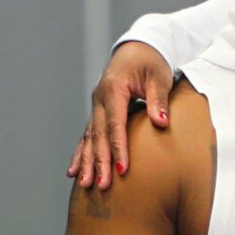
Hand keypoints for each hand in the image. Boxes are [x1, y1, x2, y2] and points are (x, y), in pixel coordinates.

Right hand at [67, 42, 174, 191]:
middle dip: (98, 162)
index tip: (123, 169)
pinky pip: (87, 136)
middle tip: (101, 185)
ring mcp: (96, 106)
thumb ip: (158, 100)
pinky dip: (80, 154)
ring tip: (85, 184)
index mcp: (114, 89)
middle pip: (98, 135)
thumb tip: (161, 122)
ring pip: (89, 138)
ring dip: (86, 162)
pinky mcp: (98, 112)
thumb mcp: (159, 77)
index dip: (118, 148)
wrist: (138, 49)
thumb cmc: (152, 62)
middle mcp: (100, 99)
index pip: (115, 124)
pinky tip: (74, 171)